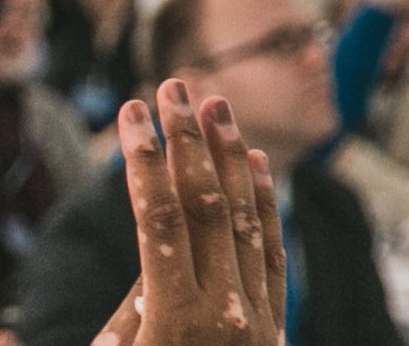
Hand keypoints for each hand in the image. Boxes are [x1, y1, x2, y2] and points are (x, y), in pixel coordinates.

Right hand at [97, 80, 285, 345]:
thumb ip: (138, 301)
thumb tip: (160, 239)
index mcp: (176, 320)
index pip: (160, 220)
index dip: (145, 160)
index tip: (132, 113)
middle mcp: (225, 313)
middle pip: (206, 207)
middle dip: (187, 140)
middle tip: (174, 87)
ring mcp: (258, 319)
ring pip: (246, 221)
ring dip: (229, 156)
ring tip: (215, 105)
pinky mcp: (276, 325)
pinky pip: (272, 253)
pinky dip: (264, 203)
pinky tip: (257, 161)